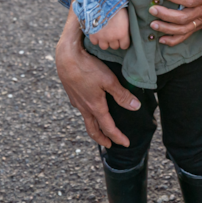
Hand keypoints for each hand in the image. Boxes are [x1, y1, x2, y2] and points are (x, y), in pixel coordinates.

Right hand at [55, 5, 139, 147]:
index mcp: (95, 106)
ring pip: (86, 119)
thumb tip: (135, 107)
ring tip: (99, 128)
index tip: (126, 143)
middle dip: (102, 139)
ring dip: (94, 127)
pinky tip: (89, 106)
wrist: (66, 58)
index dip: (118, 137)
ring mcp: (76, 101)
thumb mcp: (109, 80)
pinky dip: (87, 113)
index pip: (108, 127)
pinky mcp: (72, 93)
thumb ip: (122, 95)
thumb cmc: (88, 68)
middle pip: (93, 129)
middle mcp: (84, 107)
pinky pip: (80, 108)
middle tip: (110, 144)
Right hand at [89, 7, 129, 50]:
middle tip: (113, 35)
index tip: (122, 39)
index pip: (125, 45)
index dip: (124, 42)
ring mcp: (102, 37)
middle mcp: (112, 37)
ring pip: (104, 47)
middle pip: (114, 47)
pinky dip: (96, 39)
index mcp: (122, 33)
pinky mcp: (93, 34)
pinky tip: (98, 33)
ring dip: (105, 42)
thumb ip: (126, 26)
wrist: (102, 2)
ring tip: (105, 36)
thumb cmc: (116, 7)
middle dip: (114, 41)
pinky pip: (94, 42)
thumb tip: (127, 31)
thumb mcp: (126, 16)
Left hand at [149, 0, 201, 46]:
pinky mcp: (199, 27)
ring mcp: (200, 21)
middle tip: (152, 9)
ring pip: (182, 29)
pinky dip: (173, 40)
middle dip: (166, 15)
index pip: (190, 0)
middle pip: (183, 18)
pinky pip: (186, 36)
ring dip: (166, 28)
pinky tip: (161, 40)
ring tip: (153, 24)